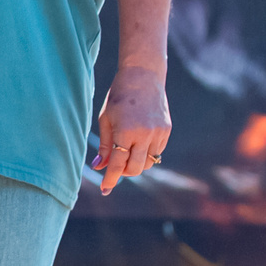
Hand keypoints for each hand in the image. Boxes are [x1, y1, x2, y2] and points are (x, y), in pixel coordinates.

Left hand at [95, 63, 170, 195]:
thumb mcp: (106, 119)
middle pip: (136, 169)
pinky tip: (138, 141)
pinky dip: (146, 153)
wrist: (143, 76)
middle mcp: (145, 135)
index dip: (111, 179)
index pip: (118, 164)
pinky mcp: (167, 130)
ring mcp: (159, 133)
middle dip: (124, 172)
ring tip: (126, 151)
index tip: (106, 190)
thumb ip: (104, 145)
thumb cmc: (118, 96)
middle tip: (115, 167)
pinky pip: (157, 151)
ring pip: (148, 162)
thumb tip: (98, 168)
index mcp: (125, 132)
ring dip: (136, 163)